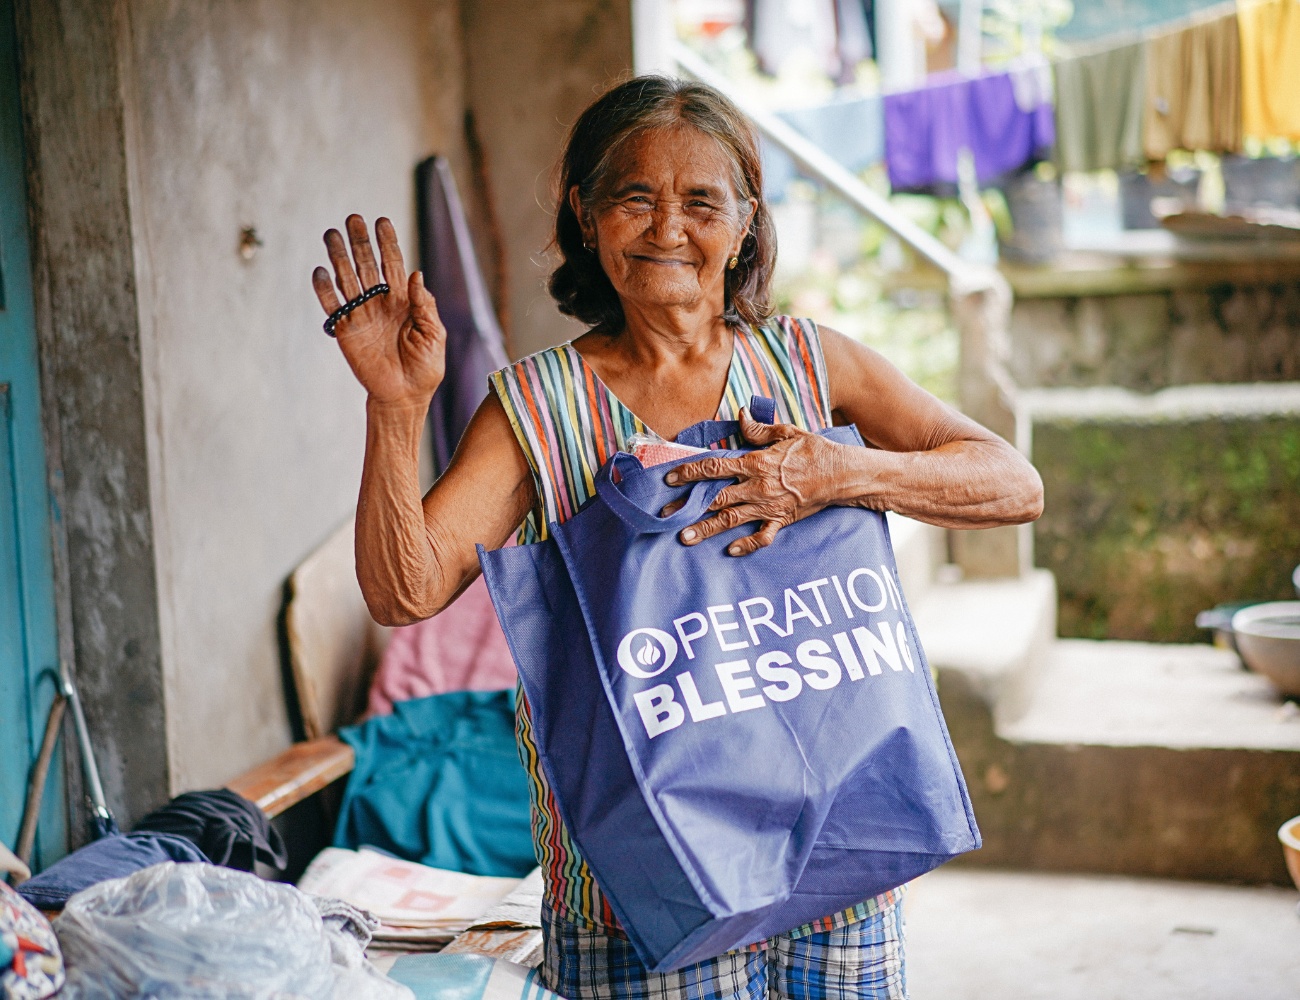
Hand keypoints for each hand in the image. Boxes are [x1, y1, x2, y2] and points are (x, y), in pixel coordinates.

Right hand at [312, 215, 445, 407]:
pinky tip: (321, 271)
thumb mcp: (435, 335)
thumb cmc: (425, 368)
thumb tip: (417, 275)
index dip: (387, 243)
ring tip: (331, 234)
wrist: (405, 396)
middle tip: (353, 219)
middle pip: (368, 265)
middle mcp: (380, 303)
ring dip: (338, 257)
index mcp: (404, 300)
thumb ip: (426, 305)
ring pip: (347, 279)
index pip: (393, 264)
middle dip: (360, 242)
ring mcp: (362, 315)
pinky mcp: (346, 331)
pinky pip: (333, 307)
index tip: (382, 222)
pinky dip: (325, 290)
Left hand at [662, 409, 847, 555]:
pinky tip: (731, 550)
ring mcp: (768, 507)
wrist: (842, 474)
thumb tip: (740, 415)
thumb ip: (759, 428)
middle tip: (666, 513)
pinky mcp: (781, 521)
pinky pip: (761, 537)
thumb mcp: (787, 432)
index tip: (671, 477)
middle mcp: (757, 487)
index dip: (690, 472)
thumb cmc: (814, 451)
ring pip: (731, 520)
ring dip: (706, 529)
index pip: (715, 467)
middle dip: (688, 506)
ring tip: (684, 537)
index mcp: (756, 463)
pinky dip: (746, 545)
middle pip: (715, 498)